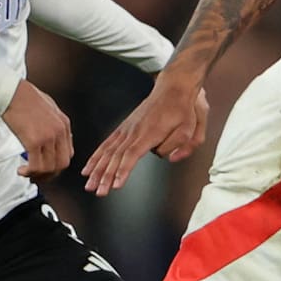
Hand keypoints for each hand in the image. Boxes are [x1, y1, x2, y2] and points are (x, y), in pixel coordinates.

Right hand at [1, 80, 73, 181]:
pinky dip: (29, 173)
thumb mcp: (50, 108)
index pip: (68, 153)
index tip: (46, 168)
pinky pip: (36, 166)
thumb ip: (55, 123)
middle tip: (37, 176)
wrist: (13, 93)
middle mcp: (60, 132)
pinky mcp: (34, 142)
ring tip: (26, 173)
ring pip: (49, 168)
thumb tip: (55, 138)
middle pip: (62, 164)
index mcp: (64, 124)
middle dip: (50, 175)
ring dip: (38, 175)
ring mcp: (48, 137)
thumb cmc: (27, 99)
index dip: (57, 165)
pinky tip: (20, 170)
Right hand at [81, 76, 208, 196]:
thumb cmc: (182, 109)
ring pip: (108, 150)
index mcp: (150, 132)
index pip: (132, 154)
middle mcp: (135, 131)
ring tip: (89, 184)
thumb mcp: (191, 127)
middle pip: (116, 156)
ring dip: (97, 168)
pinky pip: (107, 142)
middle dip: (105, 175)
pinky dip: (97, 155)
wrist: (173, 87)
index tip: (115, 185)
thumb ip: (182, 145)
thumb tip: (169, 159)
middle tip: (98, 192)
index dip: (123, 170)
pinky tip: (89, 166)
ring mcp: (128, 128)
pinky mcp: (125, 126)